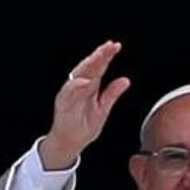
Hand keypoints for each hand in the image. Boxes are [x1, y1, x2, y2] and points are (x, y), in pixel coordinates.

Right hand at [38, 40, 130, 169]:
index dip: (107, 56)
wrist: (71, 143)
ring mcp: (71, 93)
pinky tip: (86, 80)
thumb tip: (126, 80)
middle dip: (99, 55)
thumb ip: (112, 94)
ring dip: (88, 65)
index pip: (100, 67)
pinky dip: (76, 85)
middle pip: (90, 67)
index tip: (116, 46)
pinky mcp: (63, 102)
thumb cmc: (84, 126)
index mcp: (91, 86)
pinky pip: (69, 91)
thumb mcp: (103, 109)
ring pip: (79, 74)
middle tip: (110, 46)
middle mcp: (80, 86)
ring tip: (99, 56)